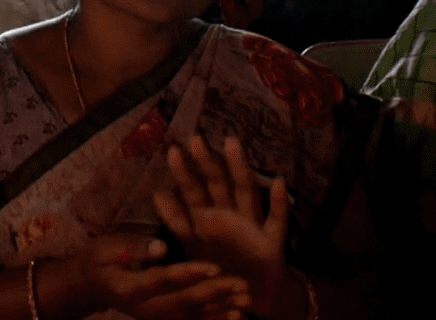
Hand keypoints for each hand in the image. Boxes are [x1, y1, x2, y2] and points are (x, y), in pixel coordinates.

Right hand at [51, 235, 250, 319]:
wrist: (91, 285)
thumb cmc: (99, 260)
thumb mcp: (107, 247)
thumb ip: (133, 248)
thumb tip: (162, 247)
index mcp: (129, 289)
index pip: (163, 282)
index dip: (188, 274)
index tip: (213, 265)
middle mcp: (144, 310)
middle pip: (183, 303)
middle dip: (214, 293)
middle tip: (239, 283)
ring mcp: (155, 319)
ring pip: (192, 317)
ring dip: (221, 310)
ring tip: (245, 300)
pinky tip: (236, 316)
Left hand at [153, 135, 290, 315]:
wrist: (248, 297)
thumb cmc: (218, 265)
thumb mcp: (192, 243)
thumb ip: (176, 220)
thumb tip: (157, 193)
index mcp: (209, 217)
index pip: (194, 190)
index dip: (183, 172)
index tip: (171, 149)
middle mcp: (229, 215)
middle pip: (217, 185)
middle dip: (206, 163)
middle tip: (194, 139)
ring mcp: (252, 227)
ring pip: (245, 193)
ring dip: (238, 169)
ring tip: (231, 144)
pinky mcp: (273, 244)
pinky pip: (277, 221)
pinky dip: (279, 202)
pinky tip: (278, 181)